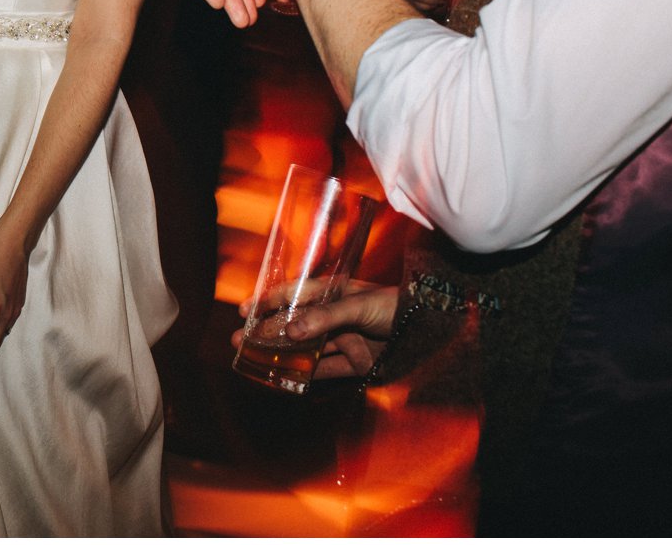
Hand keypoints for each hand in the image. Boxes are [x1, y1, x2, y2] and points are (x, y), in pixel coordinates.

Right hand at [238, 281, 398, 382]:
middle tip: (240, 339)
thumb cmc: (395, 306)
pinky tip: (285, 377)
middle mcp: (334, 316)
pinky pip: (325, 370)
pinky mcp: (355, 363)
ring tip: (253, 358)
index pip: (294, 294)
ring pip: (306, 348)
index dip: (269, 301)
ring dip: (281, 353)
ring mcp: (344, 339)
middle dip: (267, 330)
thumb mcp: (358, 305)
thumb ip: (325, 318)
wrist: (431, 332)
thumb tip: (290, 331)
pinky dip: (306, 375)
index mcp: (334, 292)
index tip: (246, 310)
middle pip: (295, 323)